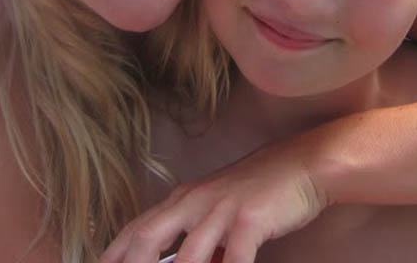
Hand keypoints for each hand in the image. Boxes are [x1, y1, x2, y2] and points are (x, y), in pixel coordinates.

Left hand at [101, 140, 328, 262]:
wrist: (302, 164)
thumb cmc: (260, 191)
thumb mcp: (218, 209)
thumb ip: (196, 236)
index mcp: (183, 199)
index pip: (136, 229)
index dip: (113, 254)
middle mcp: (194, 202)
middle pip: (148, 239)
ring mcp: (221, 209)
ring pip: (189, 256)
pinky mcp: (249, 219)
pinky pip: (234, 259)